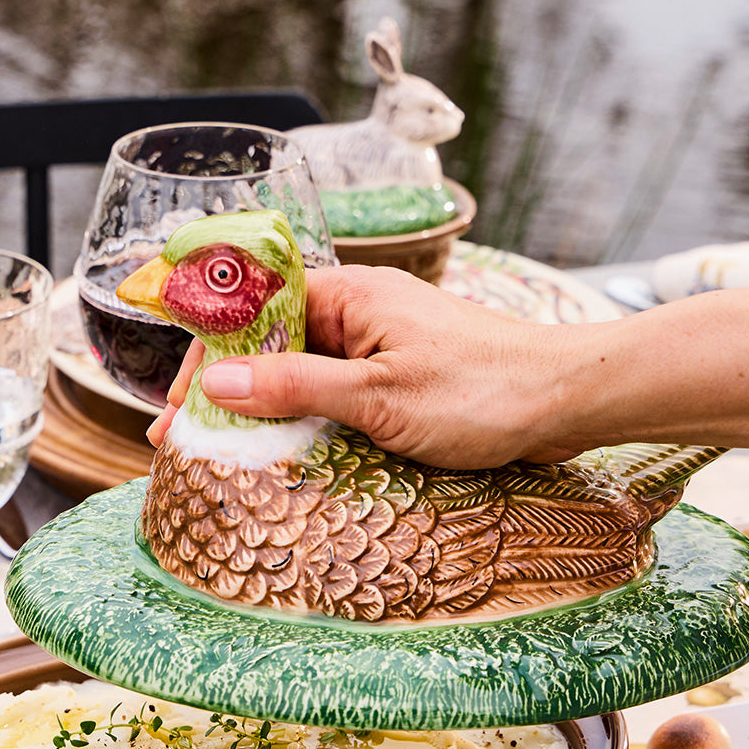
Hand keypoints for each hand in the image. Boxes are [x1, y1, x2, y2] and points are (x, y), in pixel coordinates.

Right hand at [147, 264, 580, 467]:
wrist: (568, 400)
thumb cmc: (482, 391)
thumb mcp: (377, 396)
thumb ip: (294, 386)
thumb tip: (216, 383)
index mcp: (349, 295)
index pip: (253, 311)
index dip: (209, 358)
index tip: (180, 407)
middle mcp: (360, 312)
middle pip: (271, 343)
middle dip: (228, 390)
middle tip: (190, 441)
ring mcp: (381, 345)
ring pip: (302, 372)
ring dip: (266, 409)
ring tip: (227, 453)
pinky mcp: (400, 377)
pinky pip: (336, 393)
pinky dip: (306, 419)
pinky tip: (288, 451)